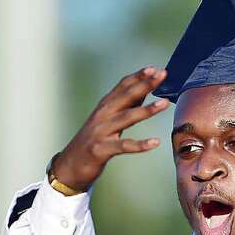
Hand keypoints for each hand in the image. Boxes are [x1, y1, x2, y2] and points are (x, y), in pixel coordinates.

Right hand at [51, 67, 169, 191]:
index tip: (155, 68)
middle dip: (144, 84)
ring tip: (164, 103)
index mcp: (104, 106)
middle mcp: (102, 115)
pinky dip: (140, 145)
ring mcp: (101, 131)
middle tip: (162, 75)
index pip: (123, 86)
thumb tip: (144, 91)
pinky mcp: (101, 149)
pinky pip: (123, 146)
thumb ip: (124, 106)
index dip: (139, 76)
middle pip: (126, 96)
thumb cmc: (93, 141)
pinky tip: (155, 142)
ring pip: (126, 117)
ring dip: (146, 110)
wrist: (70, 165)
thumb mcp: (107, 120)